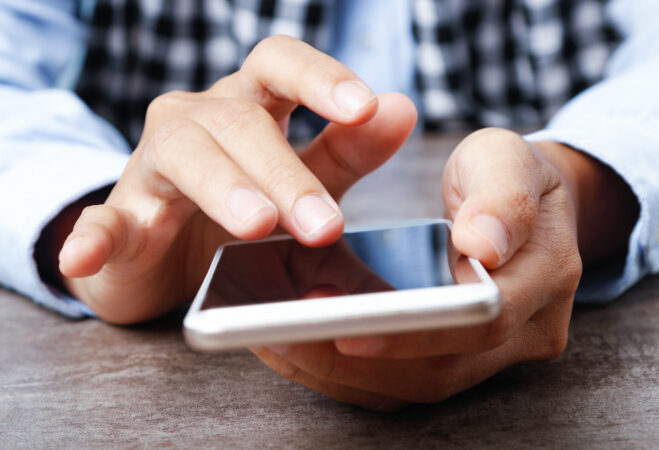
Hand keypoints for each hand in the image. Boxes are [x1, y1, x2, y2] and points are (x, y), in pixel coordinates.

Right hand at [56, 36, 416, 323]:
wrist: (167, 258)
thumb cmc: (239, 210)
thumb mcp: (302, 178)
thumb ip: (346, 150)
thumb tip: (401, 107)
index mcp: (246, 110)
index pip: (279, 66)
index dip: (319, 78)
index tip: (363, 107)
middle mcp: (197, 124)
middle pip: (239, 121)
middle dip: (286, 170)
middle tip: (325, 222)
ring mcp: (151, 170)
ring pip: (182, 155)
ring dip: (222, 187)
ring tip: (254, 224)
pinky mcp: (118, 221)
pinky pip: (100, 222)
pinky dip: (92, 237)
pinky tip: (84, 254)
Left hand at [253, 128, 636, 410]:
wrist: (519, 208)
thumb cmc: (507, 174)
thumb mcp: (508, 158)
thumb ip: (501, 194)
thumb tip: (484, 246)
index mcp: (545, 276)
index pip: (481, 320)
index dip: (412, 331)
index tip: (342, 329)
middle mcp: (527, 331)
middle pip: (439, 370)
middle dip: (355, 361)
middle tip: (280, 336)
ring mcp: (494, 355)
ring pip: (415, 385)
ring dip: (341, 370)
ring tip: (275, 340)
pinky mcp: (460, 360)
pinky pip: (402, 380)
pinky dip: (348, 369)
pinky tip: (299, 342)